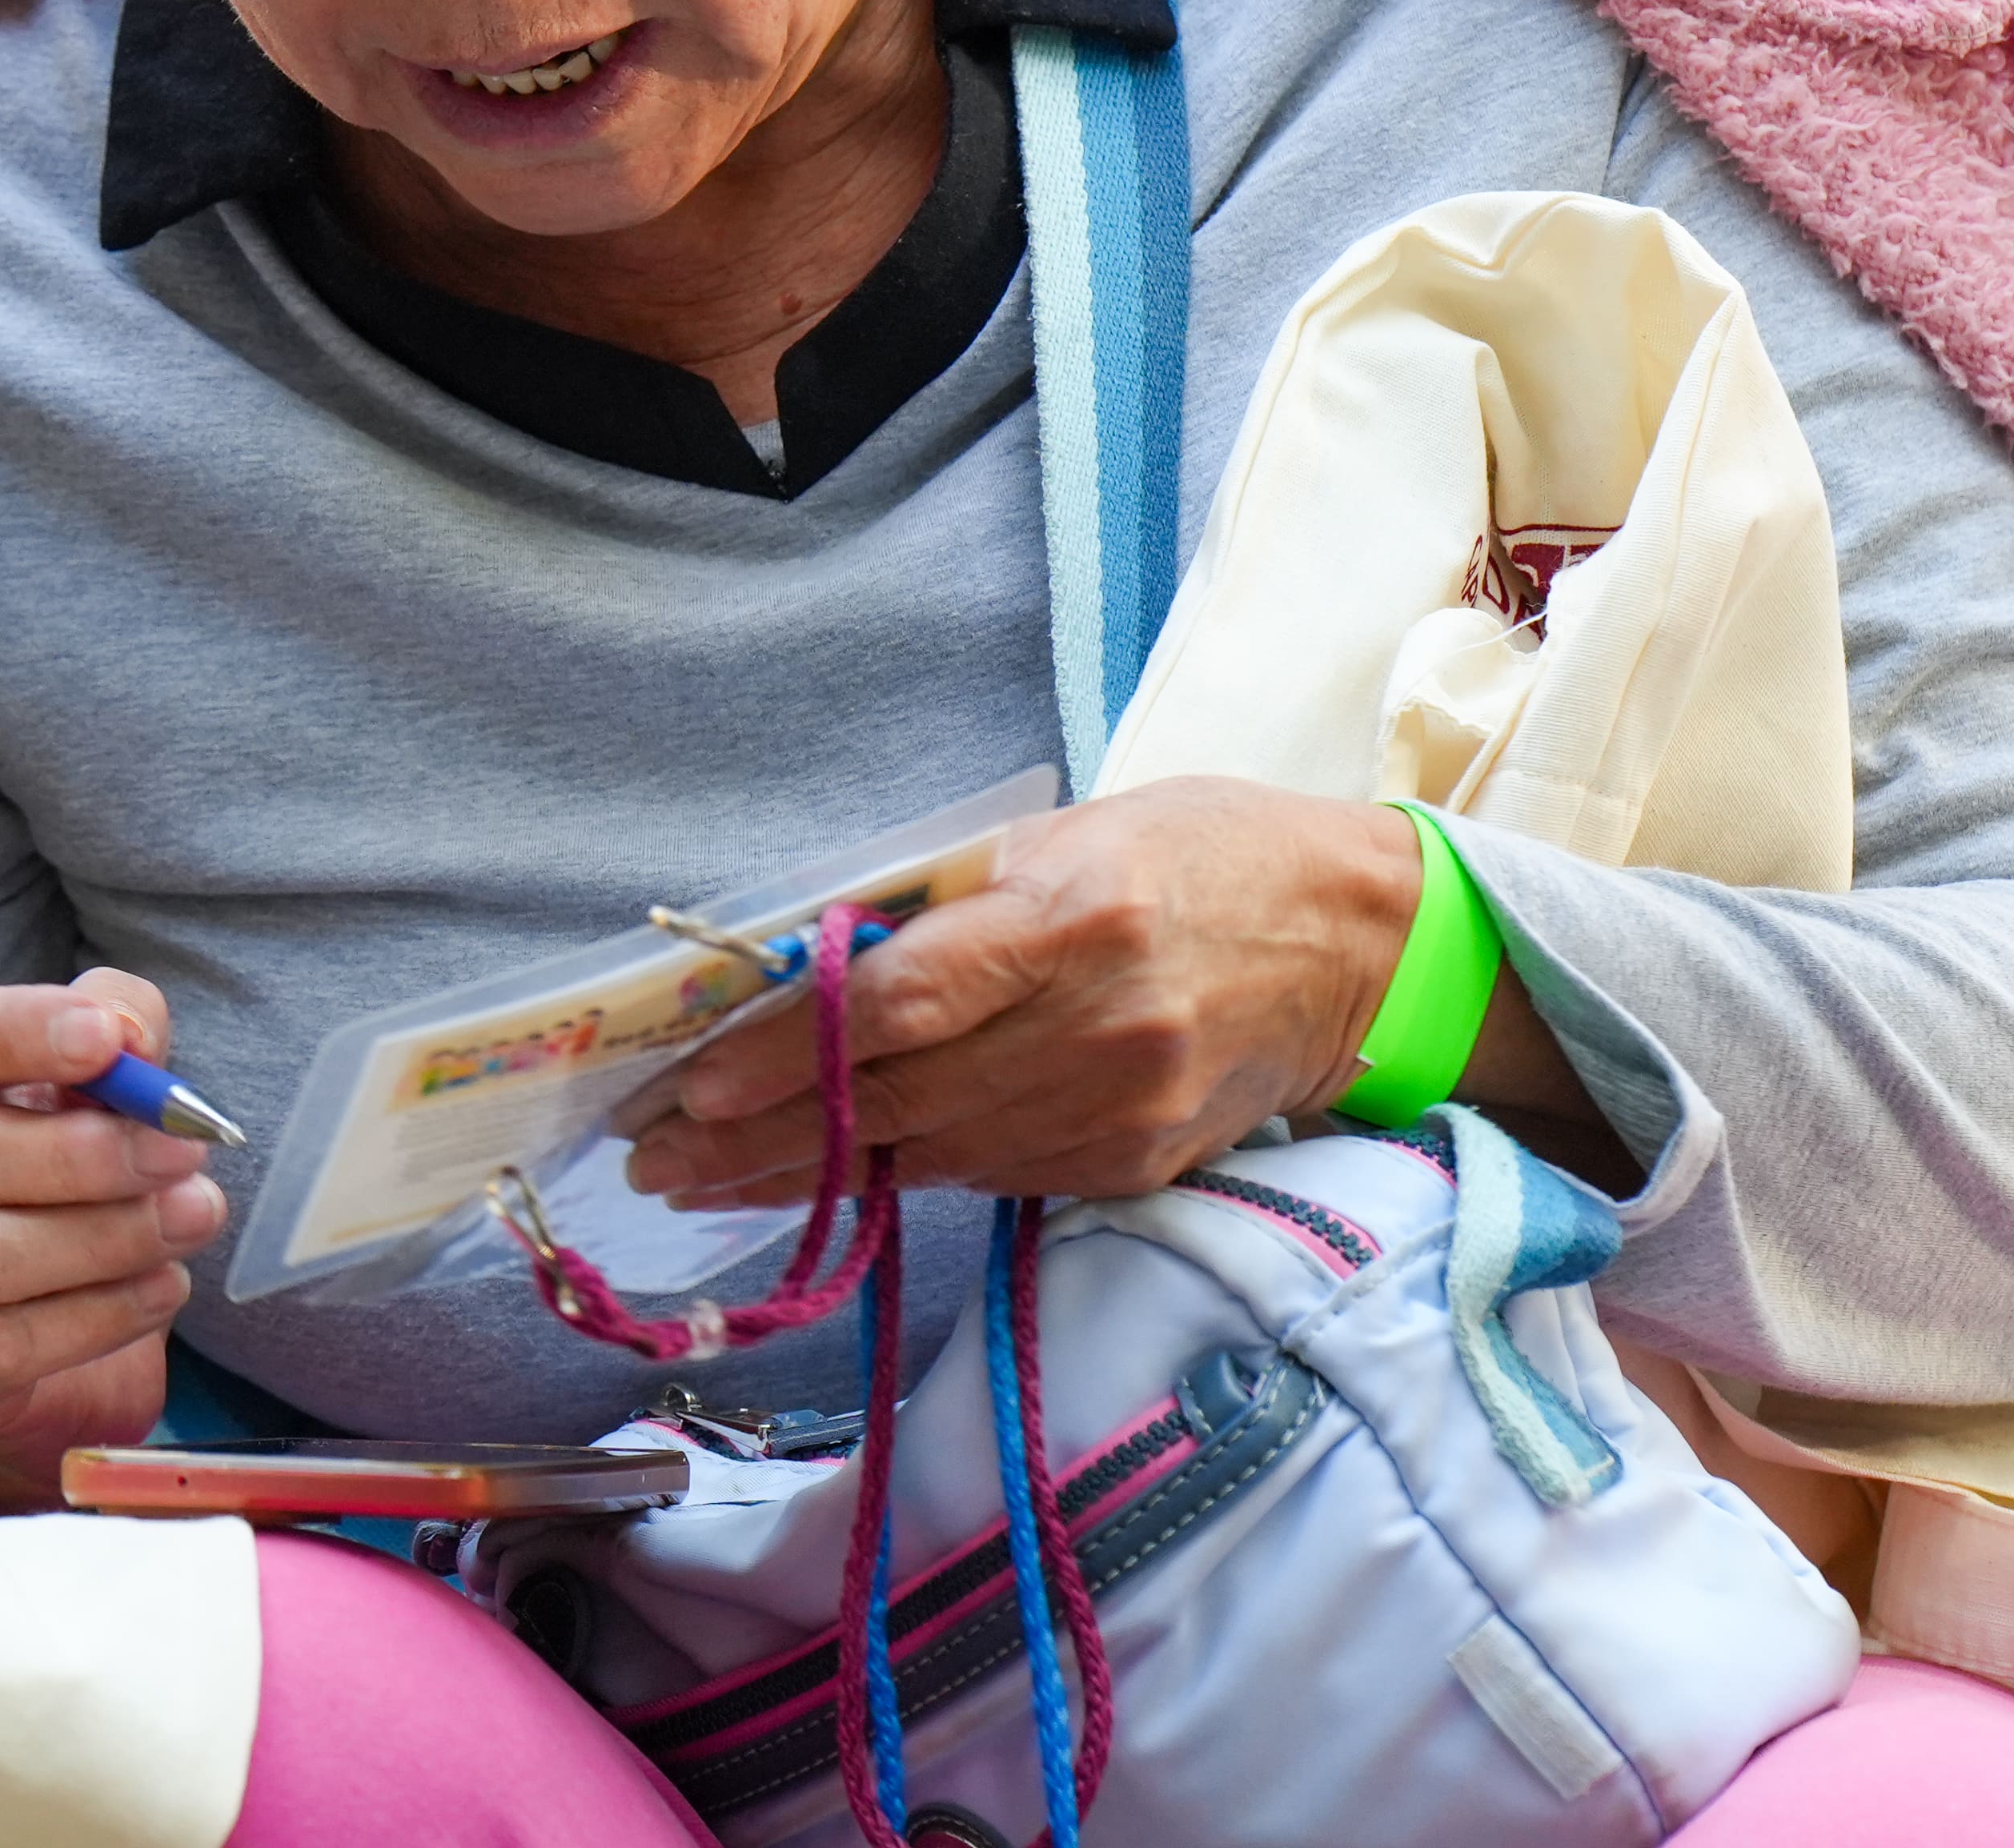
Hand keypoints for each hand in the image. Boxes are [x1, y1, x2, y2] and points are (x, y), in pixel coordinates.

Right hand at [0, 970, 220, 1515]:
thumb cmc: (49, 1175)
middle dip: (84, 1151)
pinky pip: (6, 1344)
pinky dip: (101, 1314)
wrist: (26, 1326)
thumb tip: (133, 1033)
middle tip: (182, 1149)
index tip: (109, 1037)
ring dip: (103, 1234)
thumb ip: (112, 1028)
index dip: (20, 1033)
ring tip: (193, 1216)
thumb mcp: (82, 1083)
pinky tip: (164, 1286)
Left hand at [618, 780, 1606, 1204]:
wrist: (1361, 947)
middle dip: (759, 1137)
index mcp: (1072, 919)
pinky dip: (903, 1177)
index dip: (789, 1055)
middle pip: (898, 1101)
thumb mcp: (1070, 835)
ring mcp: (1119, 1111)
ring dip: (809, 1175)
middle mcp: (1096, 1028)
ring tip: (703, 1179)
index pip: (898, 1002)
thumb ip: (948, 902)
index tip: (692, 1086)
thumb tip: (809, 959)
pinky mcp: (1134, 1167)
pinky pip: (991, 1175)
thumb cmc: (1197, 857)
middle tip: (652, 1157)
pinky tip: (827, 1177)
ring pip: (933, 1157)